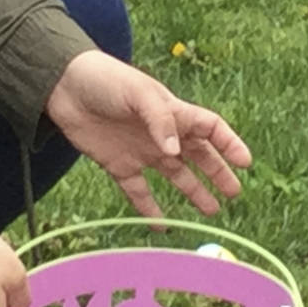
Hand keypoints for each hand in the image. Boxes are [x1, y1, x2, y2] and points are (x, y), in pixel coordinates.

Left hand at [45, 50, 251, 219]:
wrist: (62, 87)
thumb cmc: (105, 80)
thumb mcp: (138, 94)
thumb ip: (160, 120)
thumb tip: (177, 151)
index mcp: (173, 112)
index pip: (211, 128)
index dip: (229, 144)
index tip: (245, 163)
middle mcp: (162, 134)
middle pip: (198, 156)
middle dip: (218, 173)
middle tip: (234, 194)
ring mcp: (141, 151)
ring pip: (175, 176)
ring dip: (193, 192)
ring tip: (211, 211)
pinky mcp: (118, 165)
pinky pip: (139, 192)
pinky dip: (150, 209)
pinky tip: (162, 226)